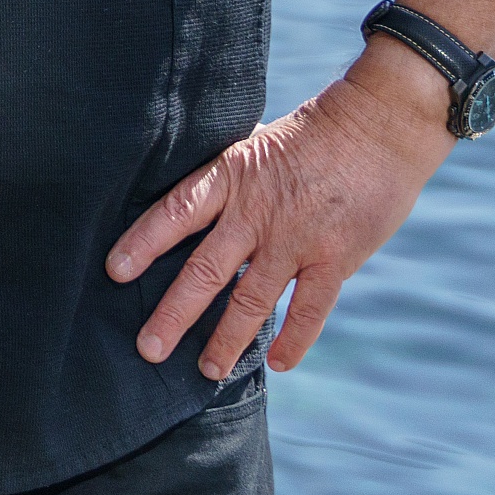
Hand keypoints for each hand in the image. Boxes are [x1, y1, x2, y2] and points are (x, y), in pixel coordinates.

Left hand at [104, 49, 452, 378]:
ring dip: (226, 340)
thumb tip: (191, 202)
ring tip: (206, 370)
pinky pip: (309, 309)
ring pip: (251, 300)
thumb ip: (227, 178)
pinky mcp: (336, 257)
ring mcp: (296, 239)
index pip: (175, 213)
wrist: (379, 124)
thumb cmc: (313, 132)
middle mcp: (256, 212)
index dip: (143, 243)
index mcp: (231, 176)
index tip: (115, 273)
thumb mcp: (255, 143)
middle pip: (205, 270)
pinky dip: (293, 339)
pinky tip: (278, 364)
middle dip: (173, 314)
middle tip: (148, 348)